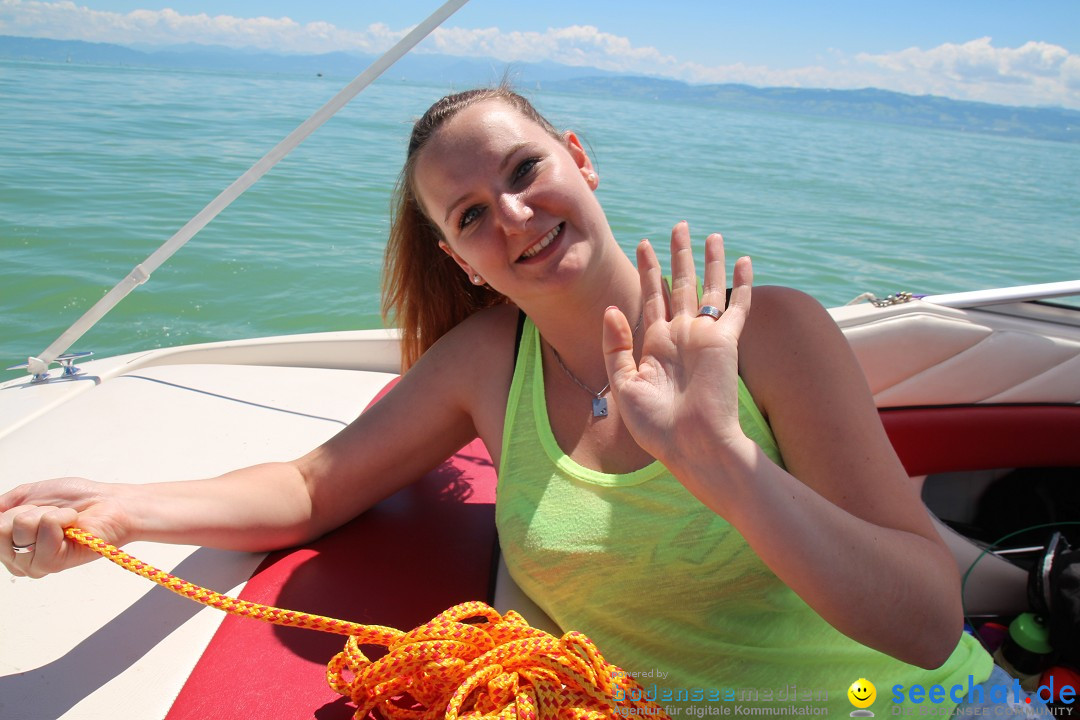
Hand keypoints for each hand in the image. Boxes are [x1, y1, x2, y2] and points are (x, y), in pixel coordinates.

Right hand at [0, 477, 131, 577]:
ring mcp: (33, 564)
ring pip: (20, 527)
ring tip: (64, 519)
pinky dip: (60, 518)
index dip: (11, 512)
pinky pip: (44, 530)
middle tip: (51, 513)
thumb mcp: (27, 496)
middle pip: (0, 528)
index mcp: (10, 546)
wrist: (110, 504)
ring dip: (47, 513)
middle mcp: (17, 560)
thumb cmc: (75, 500)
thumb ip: (1, 508)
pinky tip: (72, 525)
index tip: (32, 509)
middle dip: (28, 511)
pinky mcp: (52, 563)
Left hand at [602, 221, 752, 478]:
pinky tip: (744, 260)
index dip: (649, 271)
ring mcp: (705, 336)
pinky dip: (742, 284)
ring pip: (708, 288)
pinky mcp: (726, 341)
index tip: (643, 244)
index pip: (652, 298)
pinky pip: (736, 306)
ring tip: (708, 233)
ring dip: (708, 261)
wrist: (691, 445)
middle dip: (678, 256)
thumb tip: (612, 308)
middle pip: (680, 285)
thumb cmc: (656, 425)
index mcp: (656, 346)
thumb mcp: (624, 384)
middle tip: (678, 226)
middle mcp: (681, 336)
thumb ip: (617, 346)